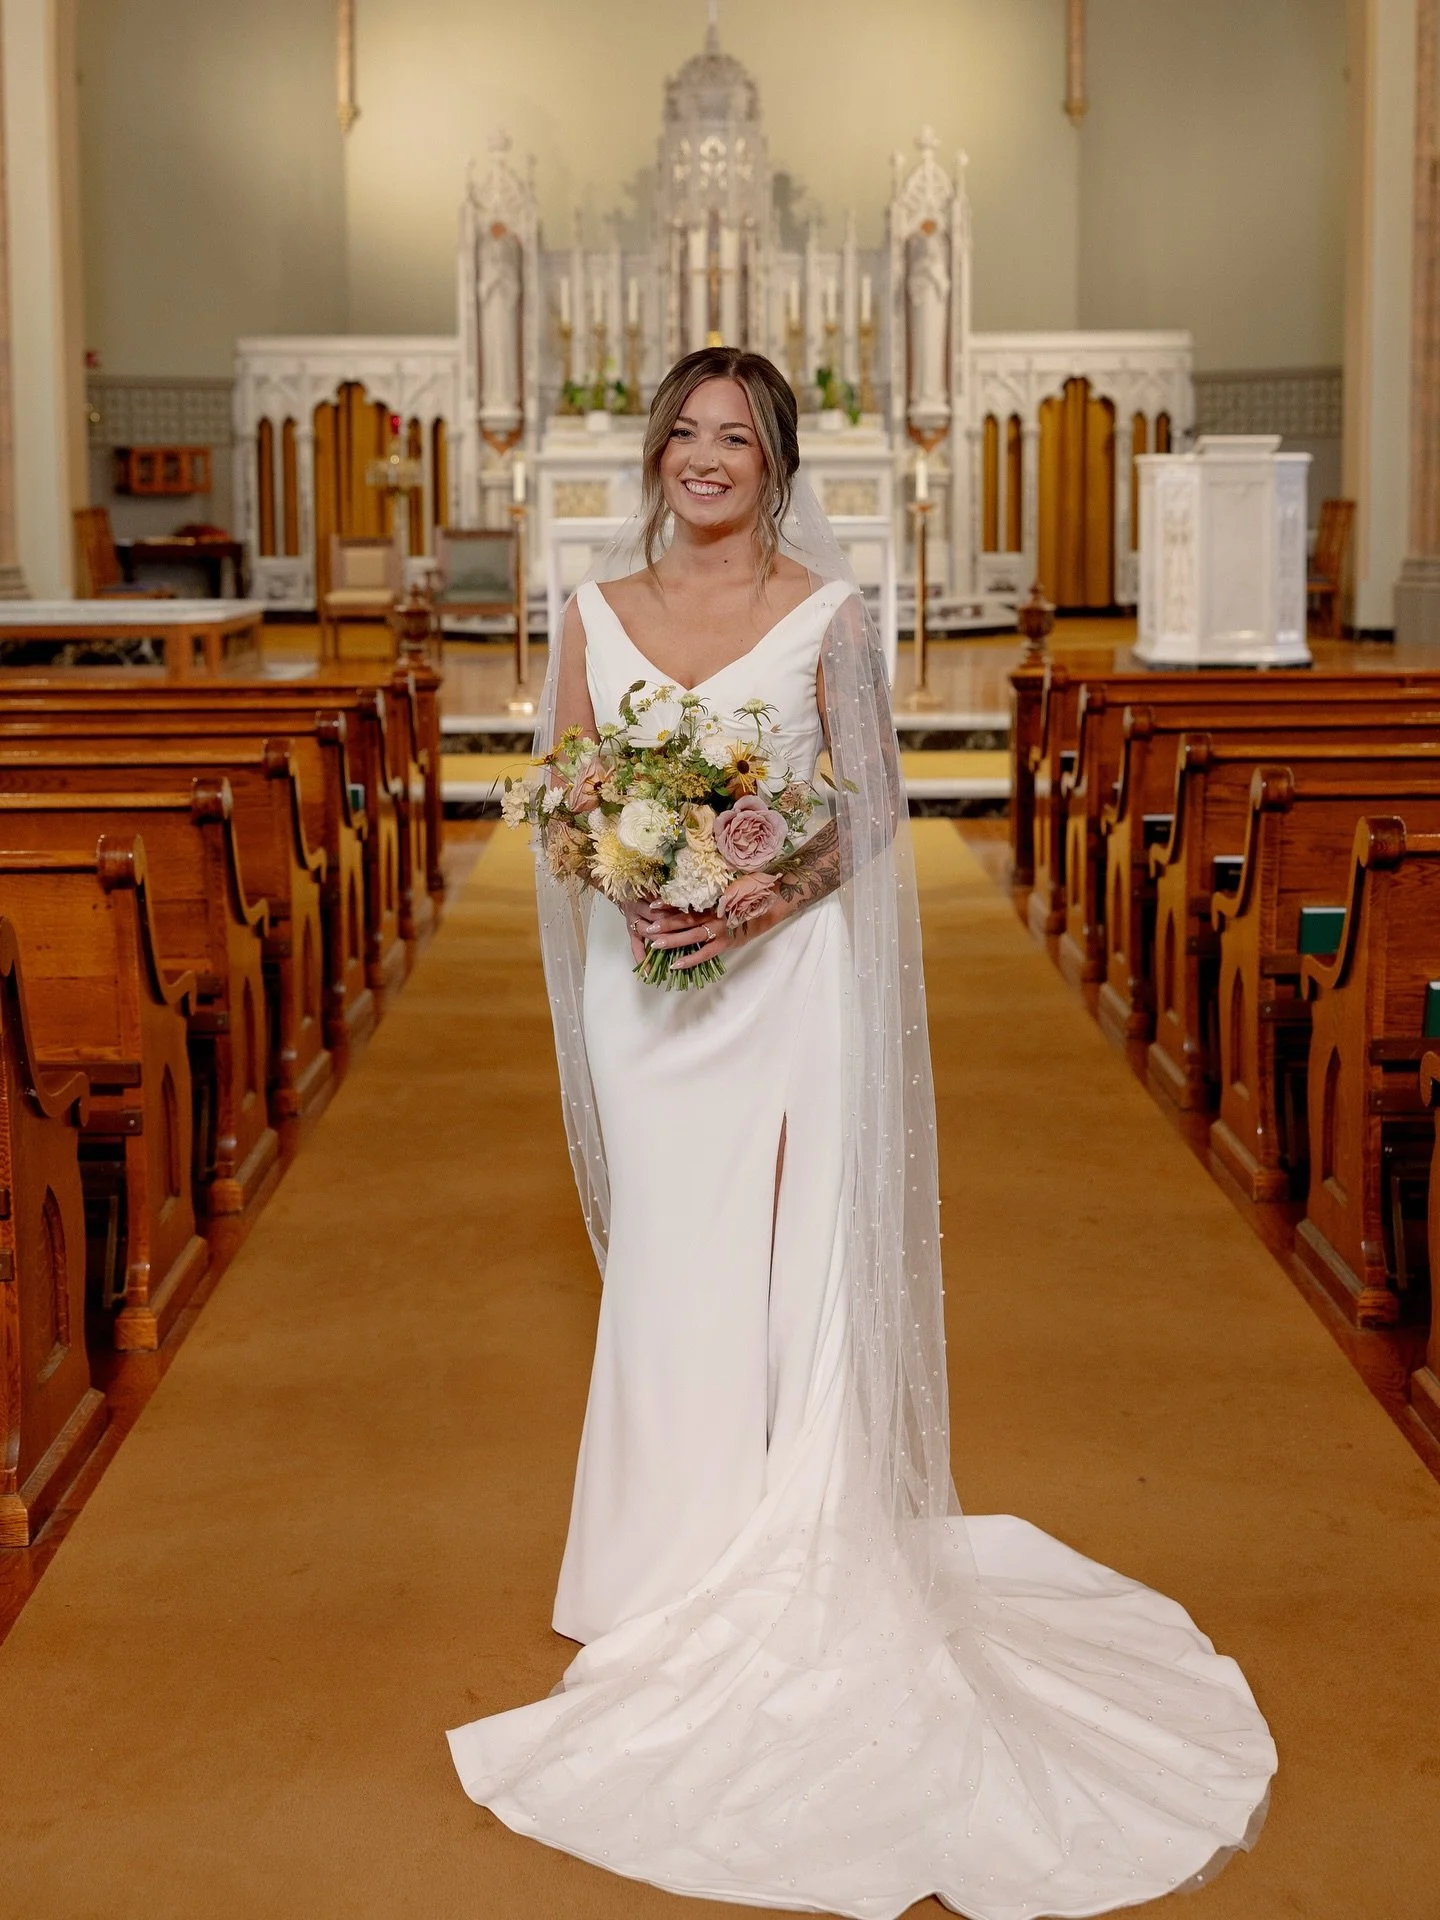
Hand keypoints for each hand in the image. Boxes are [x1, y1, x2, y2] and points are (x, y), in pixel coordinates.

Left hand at [628, 896, 783, 971]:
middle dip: (663, 924)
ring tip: (654, 944)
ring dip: (671, 941)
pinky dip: (690, 960)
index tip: (651, 904)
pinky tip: (675, 964)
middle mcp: (714, 913)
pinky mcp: (727, 943)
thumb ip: (712, 888)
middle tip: (646, 927)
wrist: (774, 902)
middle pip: (684, 920)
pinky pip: (705, 953)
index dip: (668, 903)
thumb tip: (692, 888)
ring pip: (691, 936)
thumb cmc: (752, 891)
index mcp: (712, 898)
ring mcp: (720, 929)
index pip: (686, 902)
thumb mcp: (731, 884)